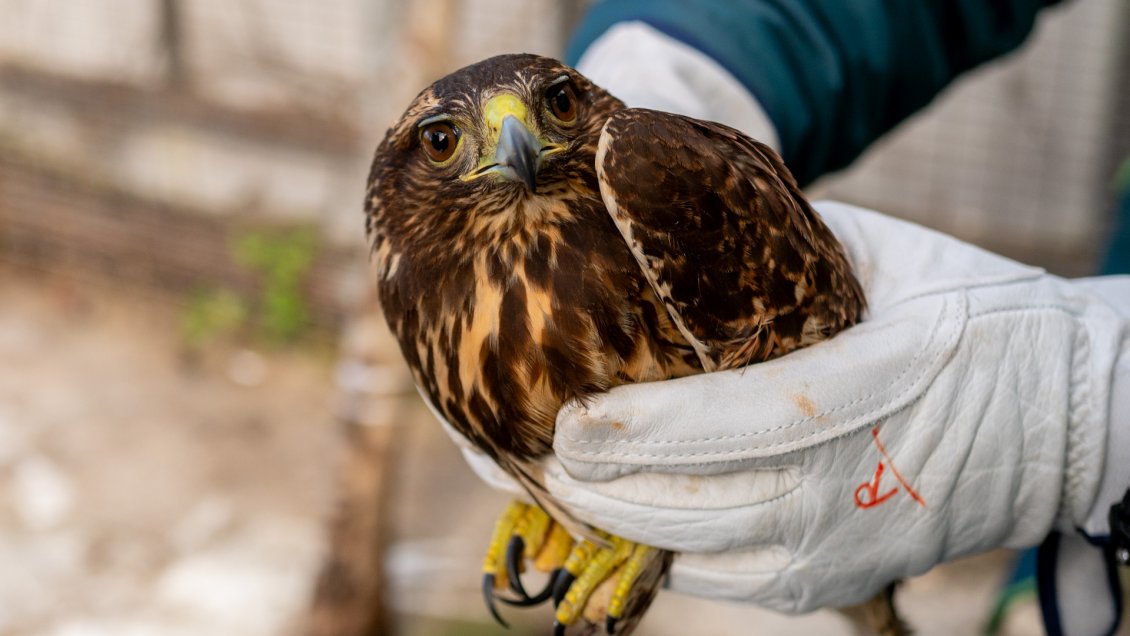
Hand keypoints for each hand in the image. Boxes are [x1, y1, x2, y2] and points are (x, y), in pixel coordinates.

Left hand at [534, 202, 1129, 612]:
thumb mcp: (887, 254)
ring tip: (574, 483)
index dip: (640, 433)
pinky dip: (672, 551)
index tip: (572, 424)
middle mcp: (847, 485)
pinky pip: (727, 581)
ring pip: (698, 554)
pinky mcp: (837, 580)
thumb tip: (687, 237)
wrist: (1058, 419)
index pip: (728, 424)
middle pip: (693, 504)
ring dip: (624, 524)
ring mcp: (841, 545)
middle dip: (603, 487)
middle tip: (547, 452)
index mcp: (865, 388)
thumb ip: (787, 248)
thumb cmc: (973, 318)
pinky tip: (639, 515)